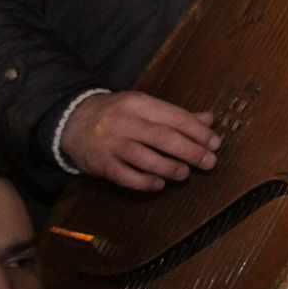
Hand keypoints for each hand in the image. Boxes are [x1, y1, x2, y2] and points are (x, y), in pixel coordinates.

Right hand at [60, 90, 219, 190]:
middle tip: (209, 162)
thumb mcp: (144, 107)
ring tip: (185, 174)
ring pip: (146, 158)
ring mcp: (111, 144)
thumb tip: (209, 120)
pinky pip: (127, 176)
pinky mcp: (102, 164)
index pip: (175, 117)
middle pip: (163, 138)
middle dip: (191, 151)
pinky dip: (146, 182)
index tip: (215, 143)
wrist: (72, 122)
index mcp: (139, 103)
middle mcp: (125, 122)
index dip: (198, 132)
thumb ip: (176, 115)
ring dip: (170, 168)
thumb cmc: (117, 114)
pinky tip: (159, 184)